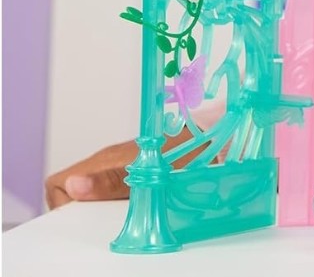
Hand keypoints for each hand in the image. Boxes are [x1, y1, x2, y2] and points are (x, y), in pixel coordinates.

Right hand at [44, 129, 192, 208]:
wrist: (211, 137)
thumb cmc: (183, 150)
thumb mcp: (144, 172)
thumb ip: (109, 180)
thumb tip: (73, 185)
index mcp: (104, 160)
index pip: (58, 183)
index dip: (63, 203)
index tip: (82, 217)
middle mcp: (109, 162)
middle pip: (74, 190)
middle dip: (83, 210)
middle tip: (103, 220)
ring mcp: (122, 166)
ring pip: (95, 191)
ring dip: (103, 207)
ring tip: (123, 216)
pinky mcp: (137, 170)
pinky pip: (116, 188)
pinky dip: (121, 202)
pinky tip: (138, 208)